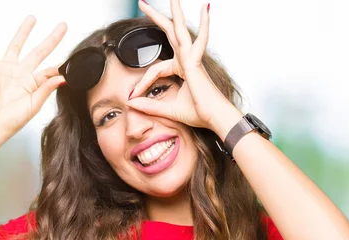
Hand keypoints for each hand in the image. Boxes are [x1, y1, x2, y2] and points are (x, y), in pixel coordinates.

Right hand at [0, 16, 66, 138]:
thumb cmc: (14, 119)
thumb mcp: (34, 104)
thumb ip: (46, 89)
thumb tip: (63, 77)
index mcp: (34, 84)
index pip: (50, 70)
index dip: (60, 65)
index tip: (71, 60)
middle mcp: (23, 74)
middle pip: (40, 51)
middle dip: (52, 39)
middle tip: (63, 26)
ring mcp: (8, 69)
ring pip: (17, 45)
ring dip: (24, 31)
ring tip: (33, 18)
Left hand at [126, 0, 234, 129]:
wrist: (215, 119)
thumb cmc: (200, 114)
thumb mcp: (168, 110)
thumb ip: (150, 106)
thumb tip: (132, 104)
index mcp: (183, 70)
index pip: (156, 69)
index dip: (143, 82)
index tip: (133, 95)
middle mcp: (187, 60)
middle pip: (169, 34)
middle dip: (156, 18)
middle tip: (142, 3)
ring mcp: (192, 59)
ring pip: (180, 30)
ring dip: (175, 12)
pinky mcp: (195, 62)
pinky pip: (196, 40)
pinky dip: (204, 25)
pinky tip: (205, 8)